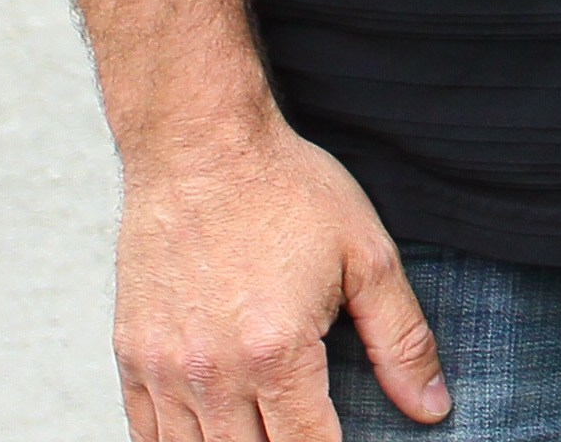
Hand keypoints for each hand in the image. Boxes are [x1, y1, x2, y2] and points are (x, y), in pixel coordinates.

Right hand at [113, 116, 441, 439]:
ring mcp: (163, 368)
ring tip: (266, 429)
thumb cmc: (285, 191)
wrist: (200, 147)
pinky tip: (210, 432)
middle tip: (308, 430)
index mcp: (277, 353)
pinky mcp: (130, 355)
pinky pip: (144, 432)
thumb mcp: (366, 256)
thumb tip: (430, 407)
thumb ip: (401, 339)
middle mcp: (213, 372)